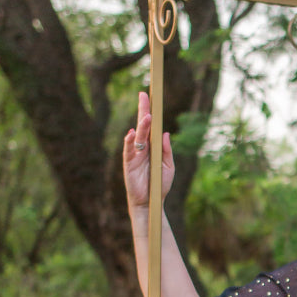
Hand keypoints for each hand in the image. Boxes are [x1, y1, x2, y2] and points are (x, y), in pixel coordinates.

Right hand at [123, 90, 173, 212]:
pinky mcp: (129, 163)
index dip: (150, 112)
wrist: (151, 201)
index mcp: (152, 146)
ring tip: (147, 115)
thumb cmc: (160, 184)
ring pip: (137, 136)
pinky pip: (128, 150)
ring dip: (141, 126)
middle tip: (143, 94)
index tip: (151, 97)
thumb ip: (166, 150)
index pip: (151, 126)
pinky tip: (131, 133)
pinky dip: (129, 142)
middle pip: (142, 125)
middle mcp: (143, 147)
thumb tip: (164, 133)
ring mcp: (135, 154)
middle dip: (143, 110)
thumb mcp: (168, 166)